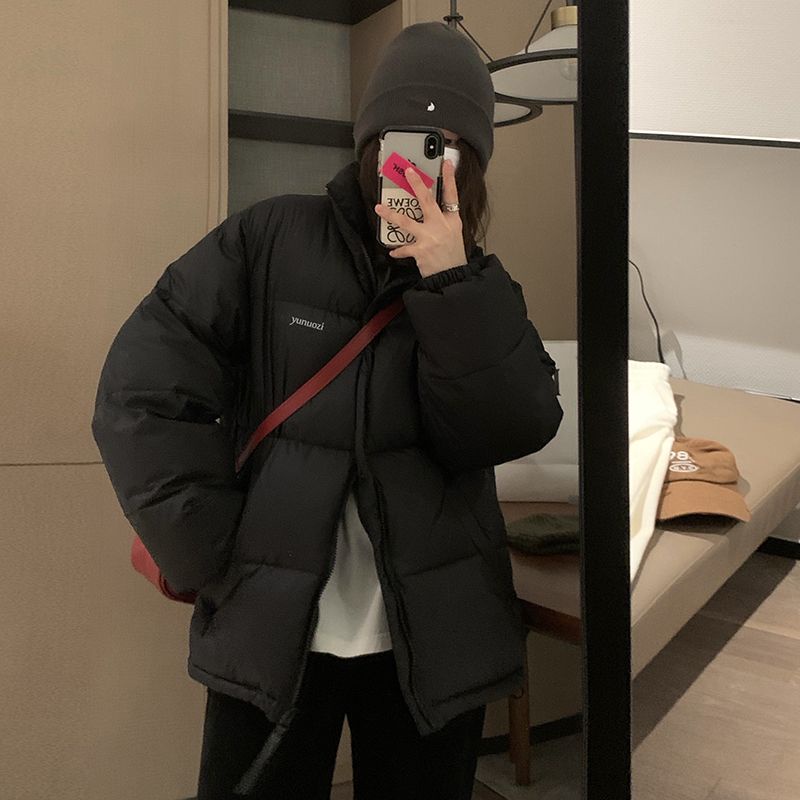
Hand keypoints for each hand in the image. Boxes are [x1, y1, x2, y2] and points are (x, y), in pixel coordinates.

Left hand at [374, 159, 467, 277]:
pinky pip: (404, 248)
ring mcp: (430, 238)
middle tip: (408, 171)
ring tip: (379, 208)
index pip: (452, 195)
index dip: (450, 178)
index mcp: (452, 221)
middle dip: (417, 184)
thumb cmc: (452, 256)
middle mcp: (441, 226)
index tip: (446, 163)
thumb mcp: (454, 235)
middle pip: (427, 201)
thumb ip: (444, 221)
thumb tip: (431, 211)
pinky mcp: (421, 251)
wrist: (454, 277)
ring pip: (406, 222)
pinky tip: (392, 252)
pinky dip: (398, 251)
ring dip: (391, 214)